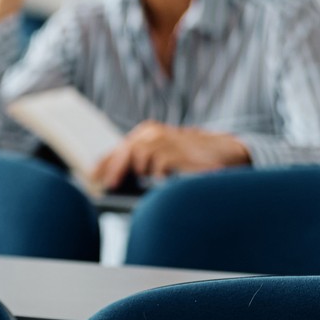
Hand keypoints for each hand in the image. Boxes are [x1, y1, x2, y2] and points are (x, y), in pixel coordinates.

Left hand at [86, 124, 250, 192]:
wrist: (227, 152)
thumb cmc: (192, 158)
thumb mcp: (164, 155)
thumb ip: (143, 163)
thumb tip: (114, 179)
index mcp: (147, 134)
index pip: (119, 148)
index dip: (104, 163)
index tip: (92, 177)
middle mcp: (154, 133)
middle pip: (126, 150)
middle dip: (113, 169)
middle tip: (107, 185)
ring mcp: (168, 140)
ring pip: (140, 156)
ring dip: (137, 172)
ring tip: (139, 182)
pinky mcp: (181, 151)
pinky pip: (160, 164)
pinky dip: (157, 174)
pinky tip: (158, 181)